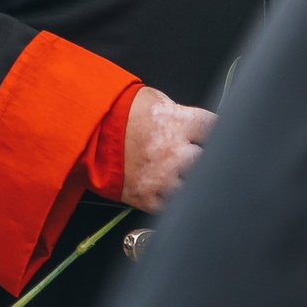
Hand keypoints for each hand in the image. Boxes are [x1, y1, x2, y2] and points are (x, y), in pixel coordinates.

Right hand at [121, 88, 212, 213]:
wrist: (88, 131)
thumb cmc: (121, 111)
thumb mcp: (156, 101)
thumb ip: (181, 115)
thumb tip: (197, 126)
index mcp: (179, 123)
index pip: (216, 129)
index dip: (218, 132)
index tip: (215, 136)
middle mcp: (174, 152)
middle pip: (209, 160)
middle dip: (205, 157)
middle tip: (198, 156)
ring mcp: (162, 178)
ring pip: (194, 186)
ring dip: (191, 180)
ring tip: (184, 174)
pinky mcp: (147, 197)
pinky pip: (172, 205)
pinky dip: (173, 198)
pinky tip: (170, 189)